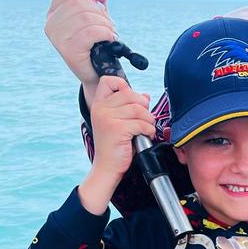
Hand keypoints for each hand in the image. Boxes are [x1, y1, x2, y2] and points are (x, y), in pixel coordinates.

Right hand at [44, 0, 114, 96]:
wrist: (99, 73)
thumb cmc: (97, 44)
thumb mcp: (97, 17)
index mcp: (54, 13)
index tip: (96, 11)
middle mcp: (51, 24)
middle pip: (79, 3)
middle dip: (100, 13)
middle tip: (108, 26)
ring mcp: (57, 38)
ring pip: (86, 18)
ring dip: (105, 25)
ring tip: (109, 34)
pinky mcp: (68, 51)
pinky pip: (90, 33)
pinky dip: (105, 34)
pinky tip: (109, 40)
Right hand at [78, 76, 155, 214]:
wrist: (107, 168)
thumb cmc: (115, 146)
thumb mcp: (119, 123)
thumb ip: (130, 107)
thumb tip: (145, 96)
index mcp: (99, 105)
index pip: (109, 81)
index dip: (124, 86)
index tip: (132, 100)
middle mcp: (101, 109)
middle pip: (130, 94)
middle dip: (143, 107)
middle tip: (144, 119)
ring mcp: (107, 118)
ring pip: (139, 109)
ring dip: (148, 120)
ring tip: (146, 128)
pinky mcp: (116, 128)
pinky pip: (141, 123)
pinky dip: (148, 129)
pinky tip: (146, 135)